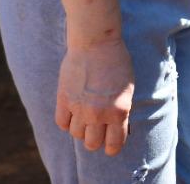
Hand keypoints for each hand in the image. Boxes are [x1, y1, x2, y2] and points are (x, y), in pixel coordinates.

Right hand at [55, 36, 135, 154]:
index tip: (109, 145)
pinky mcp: (64, 99)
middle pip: (92, 144)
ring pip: (76, 134)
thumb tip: (115, 129)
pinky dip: (67, 121)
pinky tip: (72, 112)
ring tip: (84, 116)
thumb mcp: (127, 88)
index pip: (113, 145)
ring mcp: (79, 108)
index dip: (111, 148)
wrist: (96, 41)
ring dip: (81, 128)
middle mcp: (98, 114)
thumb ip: (120, 110)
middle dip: (95, 139)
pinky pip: (62, 123)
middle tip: (96, 130)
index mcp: (118, 111)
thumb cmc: (116, 61)